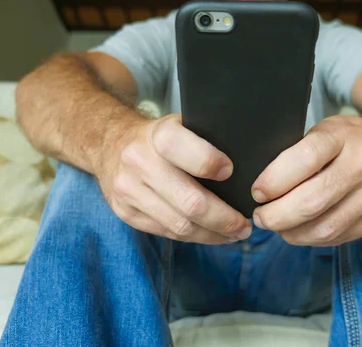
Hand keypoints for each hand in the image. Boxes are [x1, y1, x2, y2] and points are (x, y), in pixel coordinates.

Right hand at [95, 114, 251, 243]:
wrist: (110, 144)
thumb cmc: (160, 137)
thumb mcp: (180, 124)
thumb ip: (207, 140)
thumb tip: (250, 164)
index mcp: (158, 135)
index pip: (185, 151)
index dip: (211, 164)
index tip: (232, 173)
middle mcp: (139, 162)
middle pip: (191, 202)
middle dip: (225, 219)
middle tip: (245, 225)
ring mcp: (129, 190)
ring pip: (180, 225)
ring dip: (213, 235)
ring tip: (234, 234)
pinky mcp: (125, 212)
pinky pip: (167, 232)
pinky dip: (194, 237)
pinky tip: (211, 235)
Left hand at [251, 114, 361, 245]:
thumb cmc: (360, 135)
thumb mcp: (331, 128)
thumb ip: (302, 153)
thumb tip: (264, 186)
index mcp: (344, 136)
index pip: (303, 160)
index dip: (273, 181)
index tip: (257, 191)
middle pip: (311, 202)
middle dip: (276, 217)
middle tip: (260, 216)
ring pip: (325, 228)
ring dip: (292, 233)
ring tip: (278, 227)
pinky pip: (341, 237)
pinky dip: (314, 238)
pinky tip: (303, 231)